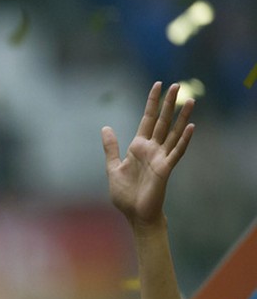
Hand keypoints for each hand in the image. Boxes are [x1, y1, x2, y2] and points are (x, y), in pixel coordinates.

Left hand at [103, 82, 194, 228]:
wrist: (134, 214)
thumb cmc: (125, 194)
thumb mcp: (113, 167)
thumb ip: (111, 148)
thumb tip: (106, 128)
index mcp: (139, 147)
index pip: (147, 119)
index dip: (152, 103)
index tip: (158, 85)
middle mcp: (152, 149)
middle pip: (162, 121)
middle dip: (169, 103)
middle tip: (177, 84)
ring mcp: (160, 157)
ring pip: (173, 133)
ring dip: (182, 117)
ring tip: (189, 100)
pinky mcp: (165, 168)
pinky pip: (176, 152)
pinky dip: (183, 140)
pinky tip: (191, 127)